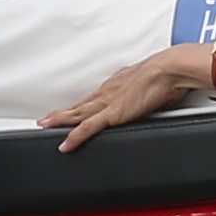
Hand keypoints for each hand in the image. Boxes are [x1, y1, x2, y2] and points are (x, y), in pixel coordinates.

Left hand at [50, 41, 215, 148]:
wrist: (169, 70)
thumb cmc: (166, 76)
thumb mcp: (154, 86)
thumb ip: (149, 94)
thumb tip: (156, 96)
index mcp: (118, 85)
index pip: (93, 98)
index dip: (80, 105)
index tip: (70, 109)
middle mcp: (109, 92)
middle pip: (80, 105)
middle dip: (62, 112)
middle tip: (46, 118)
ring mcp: (108, 103)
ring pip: (77, 114)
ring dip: (60, 120)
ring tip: (46, 126)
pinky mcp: (112, 113)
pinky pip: (87, 128)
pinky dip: (74, 137)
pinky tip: (65, 145)